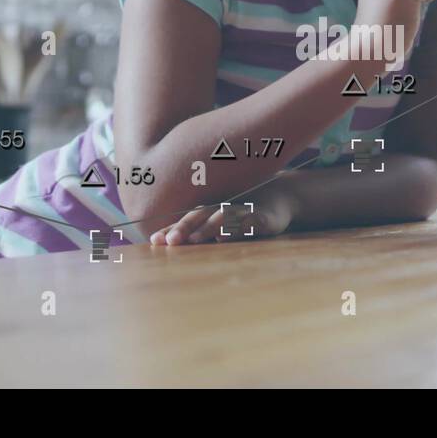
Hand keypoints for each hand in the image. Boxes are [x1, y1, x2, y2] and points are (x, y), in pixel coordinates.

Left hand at [148, 182, 297, 244]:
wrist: (280, 195)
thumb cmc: (242, 211)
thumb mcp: (220, 220)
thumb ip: (196, 230)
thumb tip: (164, 241)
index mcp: (208, 210)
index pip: (186, 220)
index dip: (170, 229)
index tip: (155, 240)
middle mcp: (222, 208)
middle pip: (199, 215)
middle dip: (183, 228)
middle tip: (171, 242)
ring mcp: (242, 211)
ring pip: (223, 217)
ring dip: (208, 228)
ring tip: (196, 239)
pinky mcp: (262, 217)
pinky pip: (250, 221)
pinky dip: (239, 228)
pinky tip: (229, 235)